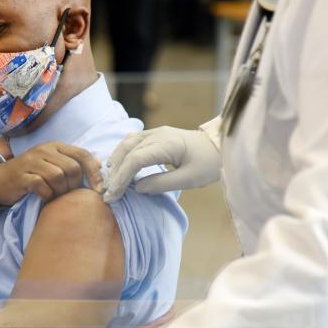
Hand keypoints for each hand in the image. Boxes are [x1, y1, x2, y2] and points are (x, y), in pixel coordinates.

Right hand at [0, 141, 103, 205]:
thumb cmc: (31, 174)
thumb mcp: (52, 164)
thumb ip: (74, 162)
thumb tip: (100, 163)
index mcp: (55, 146)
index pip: (82, 154)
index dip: (94, 172)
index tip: (99, 189)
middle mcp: (44, 150)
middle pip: (71, 168)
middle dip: (74, 185)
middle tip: (68, 194)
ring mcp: (31, 161)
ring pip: (58, 176)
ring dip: (60, 191)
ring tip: (55, 196)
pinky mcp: (21, 175)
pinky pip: (42, 186)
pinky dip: (47, 195)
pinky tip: (44, 197)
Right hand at [103, 127, 220, 202]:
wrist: (220, 146)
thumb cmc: (209, 164)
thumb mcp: (189, 179)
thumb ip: (162, 184)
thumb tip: (137, 188)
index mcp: (167, 144)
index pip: (135, 160)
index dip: (122, 177)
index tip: (114, 195)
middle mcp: (158, 135)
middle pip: (127, 151)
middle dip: (115, 172)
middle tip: (107, 192)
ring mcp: (156, 132)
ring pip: (127, 144)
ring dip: (115, 162)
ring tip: (109, 180)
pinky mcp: (156, 135)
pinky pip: (133, 141)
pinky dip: (122, 153)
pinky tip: (115, 163)